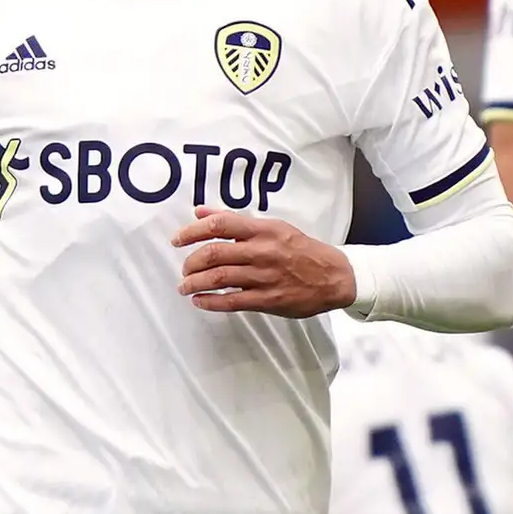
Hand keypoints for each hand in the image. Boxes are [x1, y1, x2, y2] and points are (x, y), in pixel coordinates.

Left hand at [176, 211, 354, 316]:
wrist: (334, 276)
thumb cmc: (301, 250)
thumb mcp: (272, 227)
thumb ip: (234, 221)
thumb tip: (201, 211)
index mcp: (263, 230)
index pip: (219, 224)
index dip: (192, 231)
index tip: (177, 239)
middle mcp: (262, 251)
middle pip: (214, 253)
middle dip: (191, 262)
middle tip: (185, 268)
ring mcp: (265, 277)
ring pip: (219, 278)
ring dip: (195, 283)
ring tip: (185, 286)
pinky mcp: (269, 300)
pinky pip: (232, 301)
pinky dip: (211, 302)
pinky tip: (200, 301)